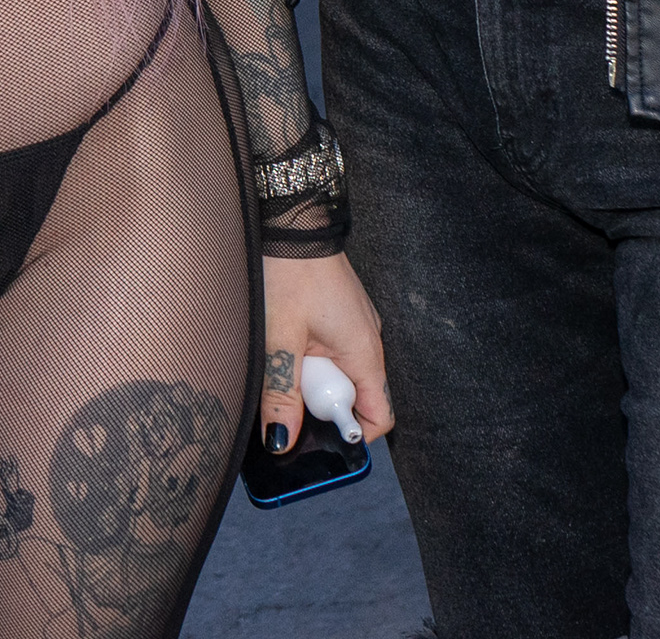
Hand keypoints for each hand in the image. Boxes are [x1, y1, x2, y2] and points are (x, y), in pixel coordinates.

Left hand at [258, 253, 394, 452]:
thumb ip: (282, 392)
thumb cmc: (291, 272)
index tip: (319, 436)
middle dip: (322, 403)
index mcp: (364, 353)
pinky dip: (312, 357)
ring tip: (287, 358)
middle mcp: (368, 342)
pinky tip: (288, 343)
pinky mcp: (341, 316)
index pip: (378, 416)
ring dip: (313, 378)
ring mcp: (356, 328)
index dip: (352, 434)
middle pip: (355, 398)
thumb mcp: (280, 339)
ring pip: (340, 374)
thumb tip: (281, 438)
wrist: (292, 221)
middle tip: (291, 390)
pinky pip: (333, 351)